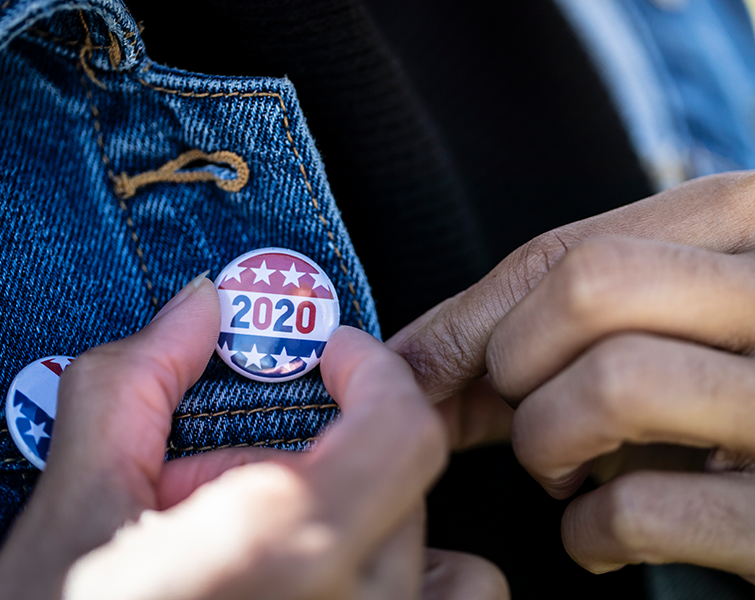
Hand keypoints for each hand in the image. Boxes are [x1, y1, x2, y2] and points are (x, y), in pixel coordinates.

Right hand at [0, 276, 507, 599]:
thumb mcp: (73, 506)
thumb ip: (138, 384)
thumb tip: (197, 307)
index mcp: (283, 550)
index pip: (402, 427)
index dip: (373, 370)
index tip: (334, 355)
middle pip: (402, 484)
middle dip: (323, 455)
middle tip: (228, 486)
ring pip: (444, 560)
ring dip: (381, 523)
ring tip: (286, 543)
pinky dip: (411, 584)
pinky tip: (326, 585)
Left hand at [388, 171, 754, 579]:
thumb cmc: (715, 385)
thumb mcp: (658, 321)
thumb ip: (554, 318)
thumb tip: (406, 360)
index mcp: (749, 227)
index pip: (567, 249)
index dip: (467, 318)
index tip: (408, 366)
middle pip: (588, 288)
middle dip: (515, 367)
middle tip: (522, 414)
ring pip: (614, 381)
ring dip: (546, 445)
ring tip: (561, 472)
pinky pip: (642, 508)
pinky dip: (587, 534)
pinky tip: (599, 538)